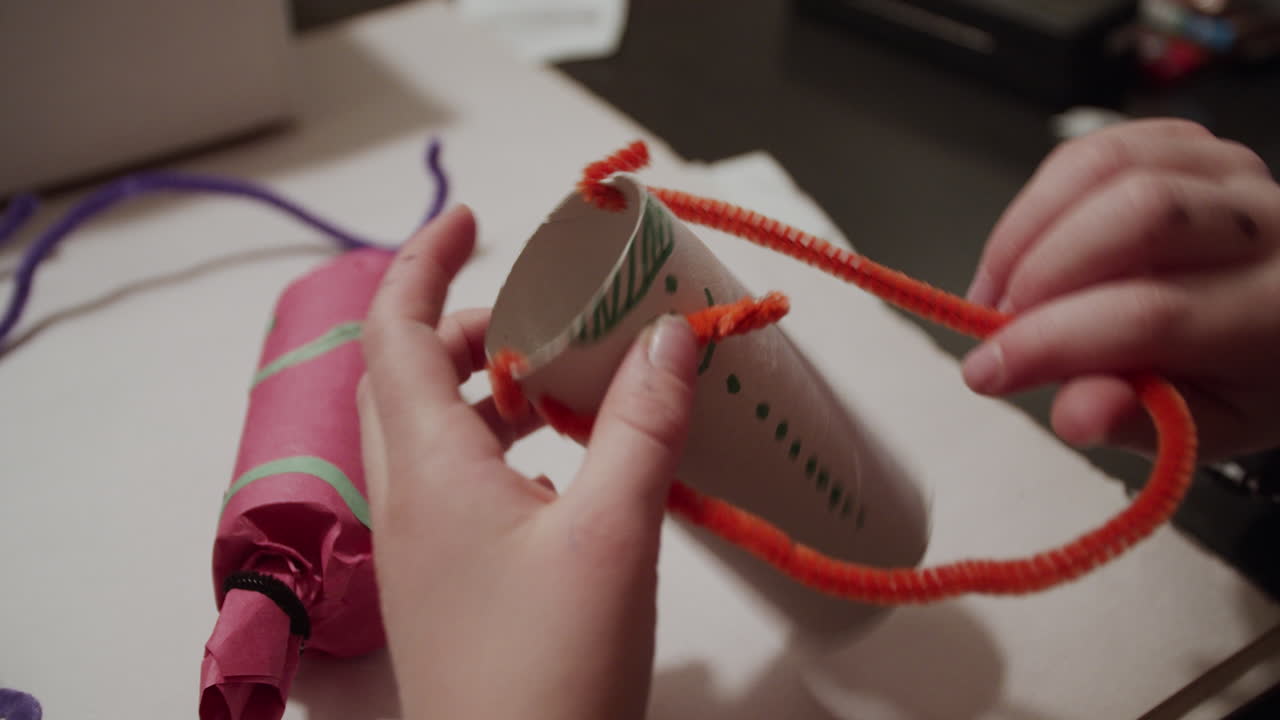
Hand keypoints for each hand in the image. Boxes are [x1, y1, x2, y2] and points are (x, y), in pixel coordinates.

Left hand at [358, 206, 698, 718]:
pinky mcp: (444, 583)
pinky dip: (498, 446)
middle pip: (404, 375)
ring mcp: (418, 547)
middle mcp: (405, 499)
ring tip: (561, 380)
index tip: (472, 220)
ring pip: (429, 431)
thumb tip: (671, 335)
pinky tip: (562, 467)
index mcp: (427, 469)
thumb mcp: (613, 533)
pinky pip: (454, 482)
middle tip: (536, 310)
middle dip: (460, 323)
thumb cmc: (549, 670)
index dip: (423, 261)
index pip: (393, 331)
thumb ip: (640, 424)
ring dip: (483, 388)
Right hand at [963, 119, 1279, 459]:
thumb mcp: (1208, 426)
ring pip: (1106, 166)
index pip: (1151, 313)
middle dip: (1039, 272)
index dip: (1052, 341)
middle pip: (1137, 214)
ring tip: (998, 290)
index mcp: (1275, 310)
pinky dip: (1040, 197)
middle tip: (996, 326)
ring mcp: (1228, 170)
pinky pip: (1096, 148)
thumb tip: (1074, 413)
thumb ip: (1139, 422)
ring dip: (1025, 230)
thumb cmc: (1248, 371)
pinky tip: (1022, 248)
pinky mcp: (1188, 144)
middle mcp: (1266, 224)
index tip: (988, 370)